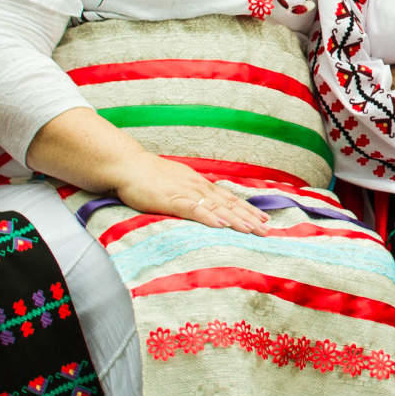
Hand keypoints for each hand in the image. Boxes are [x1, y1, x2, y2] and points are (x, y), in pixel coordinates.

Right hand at [114, 156, 271, 234]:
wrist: (128, 165)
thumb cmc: (149, 175)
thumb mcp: (176, 182)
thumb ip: (190, 192)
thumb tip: (204, 202)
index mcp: (199, 183)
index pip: (229, 198)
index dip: (247, 208)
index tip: (264, 218)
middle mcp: (198, 186)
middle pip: (228, 204)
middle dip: (249, 217)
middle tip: (267, 230)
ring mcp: (186, 192)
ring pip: (217, 207)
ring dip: (236, 219)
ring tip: (252, 230)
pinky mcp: (172, 200)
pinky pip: (194, 209)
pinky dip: (209, 217)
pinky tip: (222, 224)